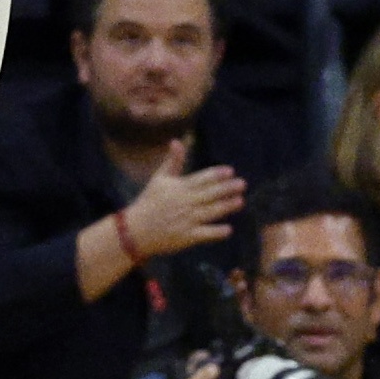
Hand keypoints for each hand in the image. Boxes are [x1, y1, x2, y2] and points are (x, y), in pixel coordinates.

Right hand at [119, 142, 249, 259]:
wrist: (137, 230)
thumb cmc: (149, 202)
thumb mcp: (159, 179)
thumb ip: (172, 161)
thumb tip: (177, 141)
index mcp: (178, 188)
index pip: (201, 179)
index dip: (216, 175)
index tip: (230, 171)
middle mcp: (184, 203)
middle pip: (209, 194)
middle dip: (227, 188)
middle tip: (242, 184)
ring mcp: (186, 220)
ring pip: (210, 212)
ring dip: (226, 206)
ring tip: (240, 201)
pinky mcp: (186, 237)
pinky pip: (204, 234)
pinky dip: (216, 232)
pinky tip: (229, 229)